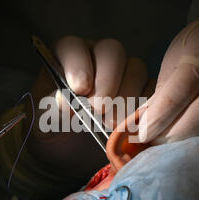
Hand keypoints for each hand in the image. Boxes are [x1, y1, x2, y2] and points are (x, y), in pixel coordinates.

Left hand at [29, 36, 154, 178]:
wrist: (68, 153)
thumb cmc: (52, 129)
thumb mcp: (44, 118)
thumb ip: (51, 105)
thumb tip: (66, 99)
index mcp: (68, 59)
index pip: (73, 46)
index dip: (78, 64)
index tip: (80, 89)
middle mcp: (97, 60)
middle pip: (112, 51)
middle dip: (107, 80)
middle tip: (99, 109)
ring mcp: (124, 74)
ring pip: (136, 68)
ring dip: (126, 96)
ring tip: (112, 124)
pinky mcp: (143, 93)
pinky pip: (154, 91)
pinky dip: (146, 108)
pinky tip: (133, 127)